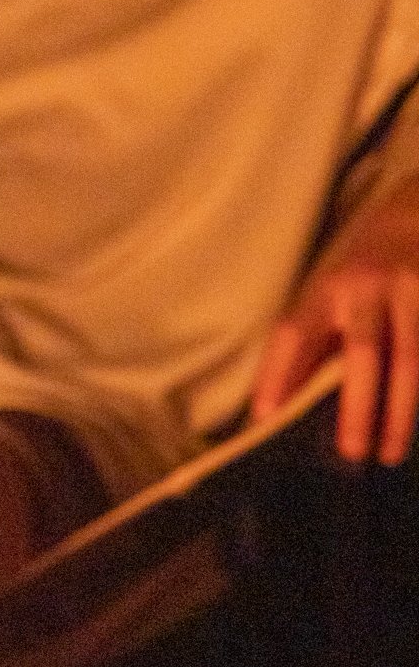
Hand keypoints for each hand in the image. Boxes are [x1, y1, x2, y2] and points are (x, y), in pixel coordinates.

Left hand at [252, 257, 418, 463]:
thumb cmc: (359, 274)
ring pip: (411, 358)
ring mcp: (414, 290)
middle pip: (365, 353)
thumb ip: (304, 348)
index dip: (277, 372)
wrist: (417, 213)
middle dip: (358, 406)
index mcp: (328, 289)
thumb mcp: (325, 299)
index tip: (264, 417)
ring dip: (402, 410)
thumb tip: (269, 407)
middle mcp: (370, 288)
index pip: (296, 332)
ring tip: (391, 453)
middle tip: (351, 453)